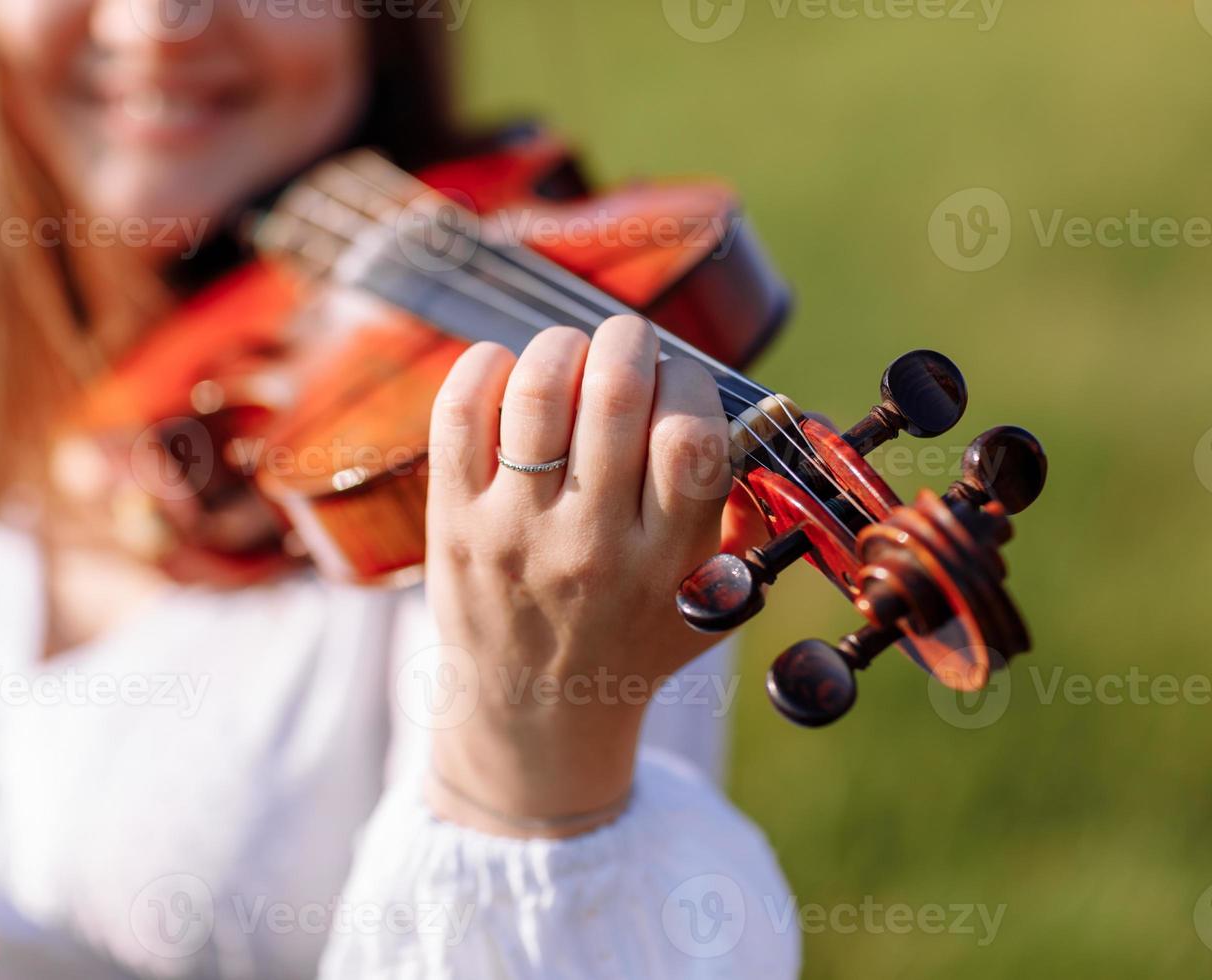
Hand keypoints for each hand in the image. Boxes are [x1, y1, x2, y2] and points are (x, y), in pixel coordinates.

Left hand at [424, 315, 733, 837]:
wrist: (536, 712)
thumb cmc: (633, 643)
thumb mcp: (712, 604)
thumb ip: (745, 524)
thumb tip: (756, 420)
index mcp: (667, 561)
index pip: (690, 436)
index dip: (689, 382)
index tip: (679, 382)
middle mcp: (591, 544)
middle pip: (614, 395)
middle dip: (629, 340)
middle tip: (629, 341)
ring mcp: (515, 532)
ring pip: (536, 391)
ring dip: (562, 347)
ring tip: (572, 355)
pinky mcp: (455, 521)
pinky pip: (460, 413)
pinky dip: (486, 366)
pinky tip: (509, 372)